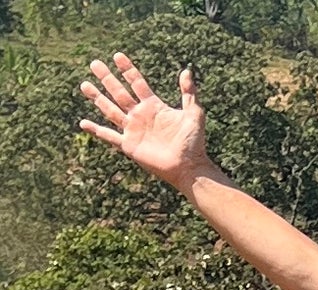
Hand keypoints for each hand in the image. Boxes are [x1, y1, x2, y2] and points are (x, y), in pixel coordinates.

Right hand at [79, 53, 212, 189]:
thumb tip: (187, 71)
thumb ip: (189, 93)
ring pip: (110, 109)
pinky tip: (83, 123)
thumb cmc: (194, 143)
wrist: (189, 167)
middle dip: (107, 78)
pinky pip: (108, 136)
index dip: (128, 70)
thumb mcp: (194, 114)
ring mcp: (133, 130)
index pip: (137, 83)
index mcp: (154, 106)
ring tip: (85, 84)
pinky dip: (96, 130)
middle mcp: (141, 116)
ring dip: (97, 97)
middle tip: (94, 63)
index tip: (117, 56)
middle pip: (119, 93)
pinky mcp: (129, 145)